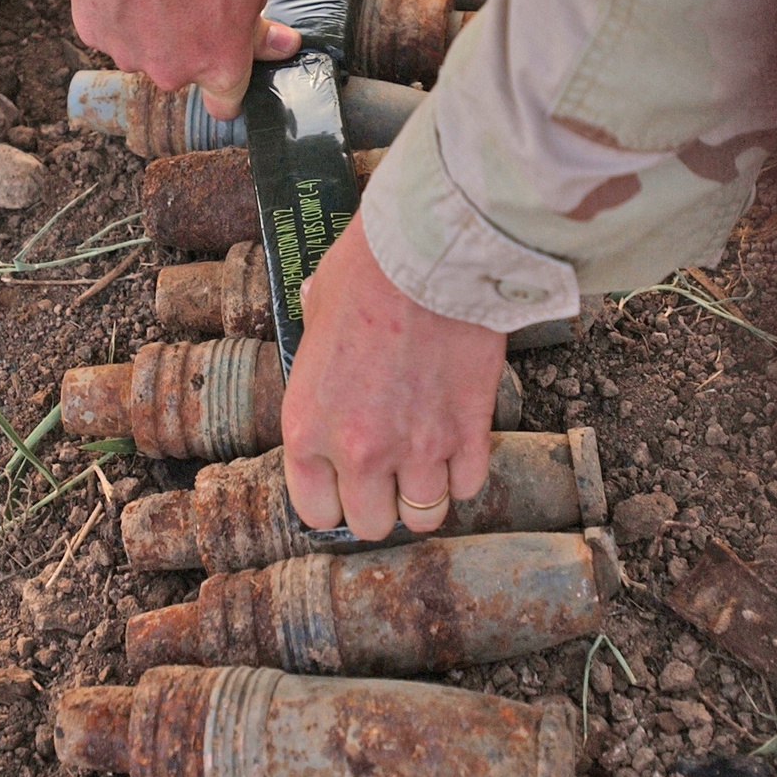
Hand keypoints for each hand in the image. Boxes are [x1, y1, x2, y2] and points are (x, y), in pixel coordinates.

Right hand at [63, 0, 299, 119]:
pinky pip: (112, 28)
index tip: (224, 66)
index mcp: (219, 64)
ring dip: (149, 26)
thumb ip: (260, 23)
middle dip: (186, 43)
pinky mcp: (92, 34)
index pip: (225, 104)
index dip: (227, 88)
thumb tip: (283, 46)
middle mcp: (172, 73)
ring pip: (144, 49)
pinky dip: (118, 10)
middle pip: (181, 70)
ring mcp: (129, 56)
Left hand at [282, 211, 506, 540]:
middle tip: (389, 471)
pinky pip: (468, 485)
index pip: (315, 511)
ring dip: (424, 493)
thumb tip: (322, 349)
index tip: (345, 484)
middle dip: (380, 502)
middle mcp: (359, 450)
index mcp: (307, 426)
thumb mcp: (314, 313)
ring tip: (425, 462)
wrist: (430, 252)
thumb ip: (316, 358)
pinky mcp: (468, 432)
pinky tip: (457, 444)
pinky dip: (463, 471)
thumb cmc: (366, 272)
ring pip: (425, 515)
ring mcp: (418, 447)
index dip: (332, 500)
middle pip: (372, 523)